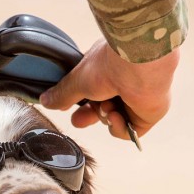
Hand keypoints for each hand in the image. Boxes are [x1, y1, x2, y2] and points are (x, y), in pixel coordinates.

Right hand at [40, 39, 179, 141]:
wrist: (138, 62)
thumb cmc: (110, 63)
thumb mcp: (77, 80)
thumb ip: (62, 94)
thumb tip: (45, 100)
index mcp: (107, 71)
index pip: (91, 93)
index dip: (80, 104)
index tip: (68, 109)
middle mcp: (123, 83)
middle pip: (102, 109)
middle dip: (90, 116)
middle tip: (81, 120)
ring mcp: (137, 98)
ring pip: (113, 120)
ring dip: (105, 117)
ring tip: (107, 106)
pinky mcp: (148, 112)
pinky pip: (130, 131)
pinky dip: (119, 127)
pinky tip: (116, 116)